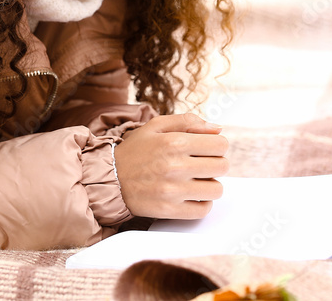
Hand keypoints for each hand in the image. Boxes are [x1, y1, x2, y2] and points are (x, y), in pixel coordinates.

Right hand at [112, 113, 228, 219]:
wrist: (110, 179)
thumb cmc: (135, 151)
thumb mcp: (156, 126)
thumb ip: (188, 121)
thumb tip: (218, 128)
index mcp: (175, 142)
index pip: (221, 145)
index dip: (217, 146)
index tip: (207, 149)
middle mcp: (176, 166)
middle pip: (222, 166)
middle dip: (215, 163)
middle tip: (201, 164)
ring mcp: (173, 190)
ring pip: (216, 190)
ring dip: (210, 184)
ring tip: (196, 180)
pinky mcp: (170, 210)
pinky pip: (203, 210)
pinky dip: (202, 203)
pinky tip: (191, 195)